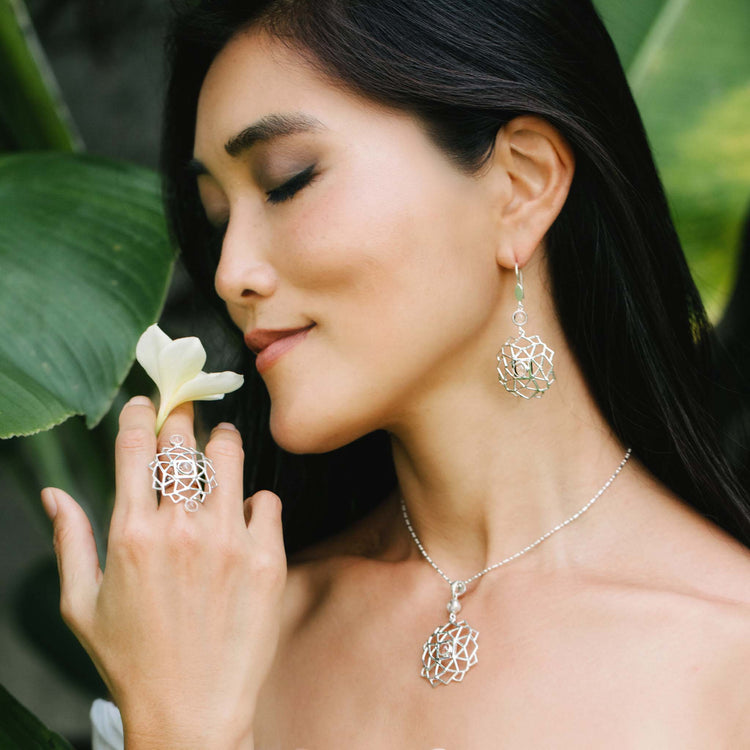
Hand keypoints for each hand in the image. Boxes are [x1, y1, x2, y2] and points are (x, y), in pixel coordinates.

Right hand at [40, 396, 285, 749]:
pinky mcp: (267, 559)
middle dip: (182, 418)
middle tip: (186, 413)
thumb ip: (70, 541)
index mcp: (131, 534)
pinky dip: (255, 501)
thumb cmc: (132, 660)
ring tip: (222, 442)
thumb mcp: (82, 605)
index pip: (135, 447)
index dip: (141, 415)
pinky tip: (244, 513)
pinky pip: (267, 502)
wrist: (192, 712)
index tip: (148, 403)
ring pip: (229, 460)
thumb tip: (53, 494)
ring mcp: (229, 542)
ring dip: (223, 443)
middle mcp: (180, 529)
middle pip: (183, 443)